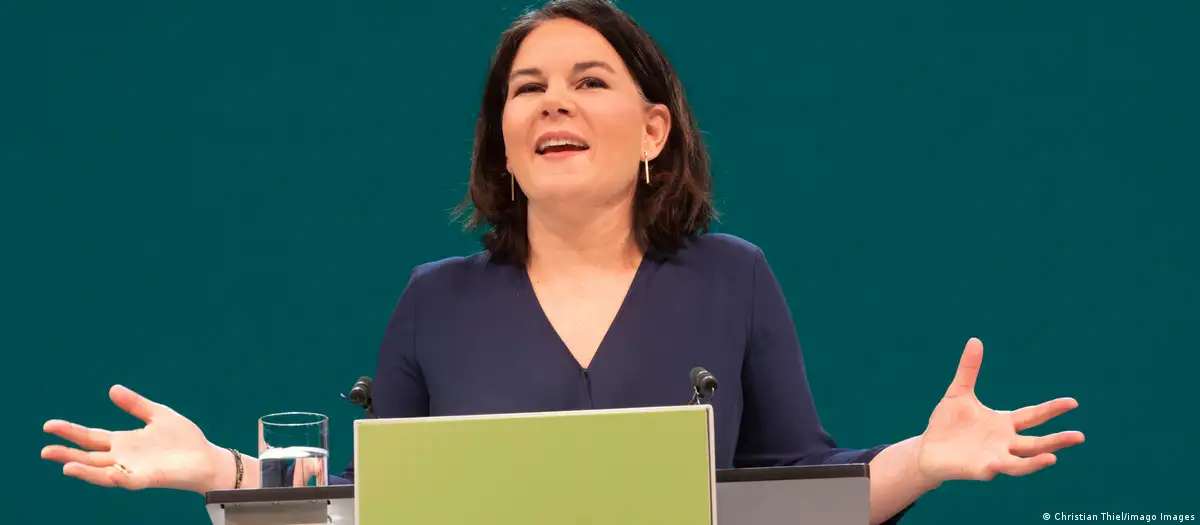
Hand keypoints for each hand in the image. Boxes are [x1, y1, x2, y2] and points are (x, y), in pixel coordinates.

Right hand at [41, 385, 228, 493]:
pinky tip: (109, 474)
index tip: (48, 425)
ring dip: (85, 471)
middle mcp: (123, 458)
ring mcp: (134, 470)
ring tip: (65, 466)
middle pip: (89, 457)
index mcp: (124, 442)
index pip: (91, 437)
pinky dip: (118, 478)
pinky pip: (130, 480)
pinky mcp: (149, 479)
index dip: (70, 431)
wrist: (205, 457)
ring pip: (103, 473)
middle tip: (44, 450)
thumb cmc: (183, 439)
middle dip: (67, 454)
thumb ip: (135, 404)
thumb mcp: (157, 414)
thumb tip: (111, 389)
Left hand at [916, 338, 1084, 483]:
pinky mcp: (981, 470)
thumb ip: (969, 369)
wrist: (927, 448)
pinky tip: (1001, 462)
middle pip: (1036, 442)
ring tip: (1053, 458)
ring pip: (1022, 461)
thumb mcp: (958, 393)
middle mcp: (1005, 442)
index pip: (1033, 415)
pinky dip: (1002, 466)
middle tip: (1080, 436)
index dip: (1052, 409)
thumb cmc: (947, 423)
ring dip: (1037, 461)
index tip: (1073, 402)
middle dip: (1057, 440)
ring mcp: (995, 458)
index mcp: (1004, 423)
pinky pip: (994, 469)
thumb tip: (975, 340)